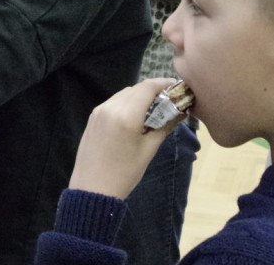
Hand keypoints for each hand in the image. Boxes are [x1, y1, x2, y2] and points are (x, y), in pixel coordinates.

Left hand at [68, 78, 179, 198]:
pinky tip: (135, 116)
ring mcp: (99, 111)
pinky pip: (113, 102)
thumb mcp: (148, 150)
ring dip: (140, 96)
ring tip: (154, 108)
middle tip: (169, 100)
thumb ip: (164, 127)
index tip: (177, 88)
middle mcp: (110, 107)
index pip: (148, 87)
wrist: (92, 189)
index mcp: (126, 116)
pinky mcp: (93, 117)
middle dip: (154, 90)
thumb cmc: (124, 173)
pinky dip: (127, 103)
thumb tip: (180, 113)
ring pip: (124, 94)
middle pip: (136, 89)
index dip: (164, 83)